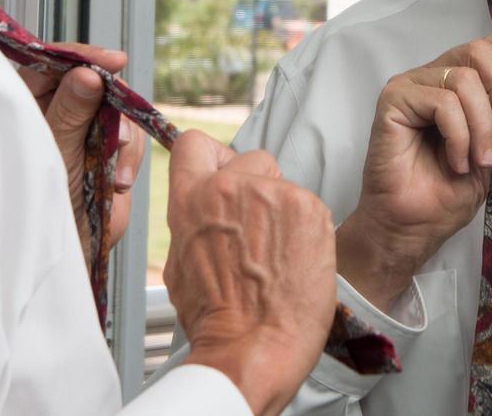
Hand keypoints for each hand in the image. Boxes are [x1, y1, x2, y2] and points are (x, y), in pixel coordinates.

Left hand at [19, 44, 147, 262]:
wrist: (69, 248)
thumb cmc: (41, 204)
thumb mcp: (56, 153)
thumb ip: (70, 113)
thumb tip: (86, 74)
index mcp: (30, 105)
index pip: (53, 63)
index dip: (83, 58)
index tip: (112, 61)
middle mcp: (58, 112)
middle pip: (94, 82)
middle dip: (112, 107)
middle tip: (117, 132)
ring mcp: (86, 130)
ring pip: (118, 109)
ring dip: (123, 139)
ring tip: (114, 170)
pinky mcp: (109, 149)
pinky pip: (132, 136)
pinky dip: (131, 157)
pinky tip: (118, 181)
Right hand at [165, 130, 336, 415]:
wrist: (254, 347)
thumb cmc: (217, 320)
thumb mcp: (181, 265)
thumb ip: (193, 223)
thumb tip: (203, 211)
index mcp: (192, 200)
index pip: (195, 143)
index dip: (214, 156)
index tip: (224, 172)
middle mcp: (230, 188)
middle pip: (250, 160)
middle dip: (257, 187)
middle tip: (260, 231)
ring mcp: (273, 194)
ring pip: (283, 185)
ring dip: (283, 213)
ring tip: (277, 258)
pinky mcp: (309, 207)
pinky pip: (309, 206)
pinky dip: (307, 229)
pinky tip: (297, 262)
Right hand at [335, 36, 491, 310]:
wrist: (413, 226)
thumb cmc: (447, 193)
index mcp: (453, 85)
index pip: (485, 49)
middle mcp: (430, 78)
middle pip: (476, 52)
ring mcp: (410, 86)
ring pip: (463, 80)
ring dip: (481, 126)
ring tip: (478, 160)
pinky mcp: (393, 100)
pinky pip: (442, 102)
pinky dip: (458, 135)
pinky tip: (456, 162)